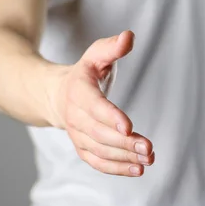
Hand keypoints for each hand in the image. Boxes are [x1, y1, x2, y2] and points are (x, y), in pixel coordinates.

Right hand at [51, 30, 154, 176]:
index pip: (94, 106)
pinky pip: (98, 162)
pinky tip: (137, 169)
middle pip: (99, 133)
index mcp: (78, 90)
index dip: (110, 116)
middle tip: (148, 147)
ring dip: (124, 157)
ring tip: (148, 158)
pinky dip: (116, 168)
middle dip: (124, 142)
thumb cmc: (84, 74)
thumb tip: (129, 36)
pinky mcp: (83, 148)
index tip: (129, 126)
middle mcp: (75, 116)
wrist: (56, 96)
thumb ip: (112, 47)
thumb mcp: (95, 55)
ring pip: (100, 150)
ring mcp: (77, 134)